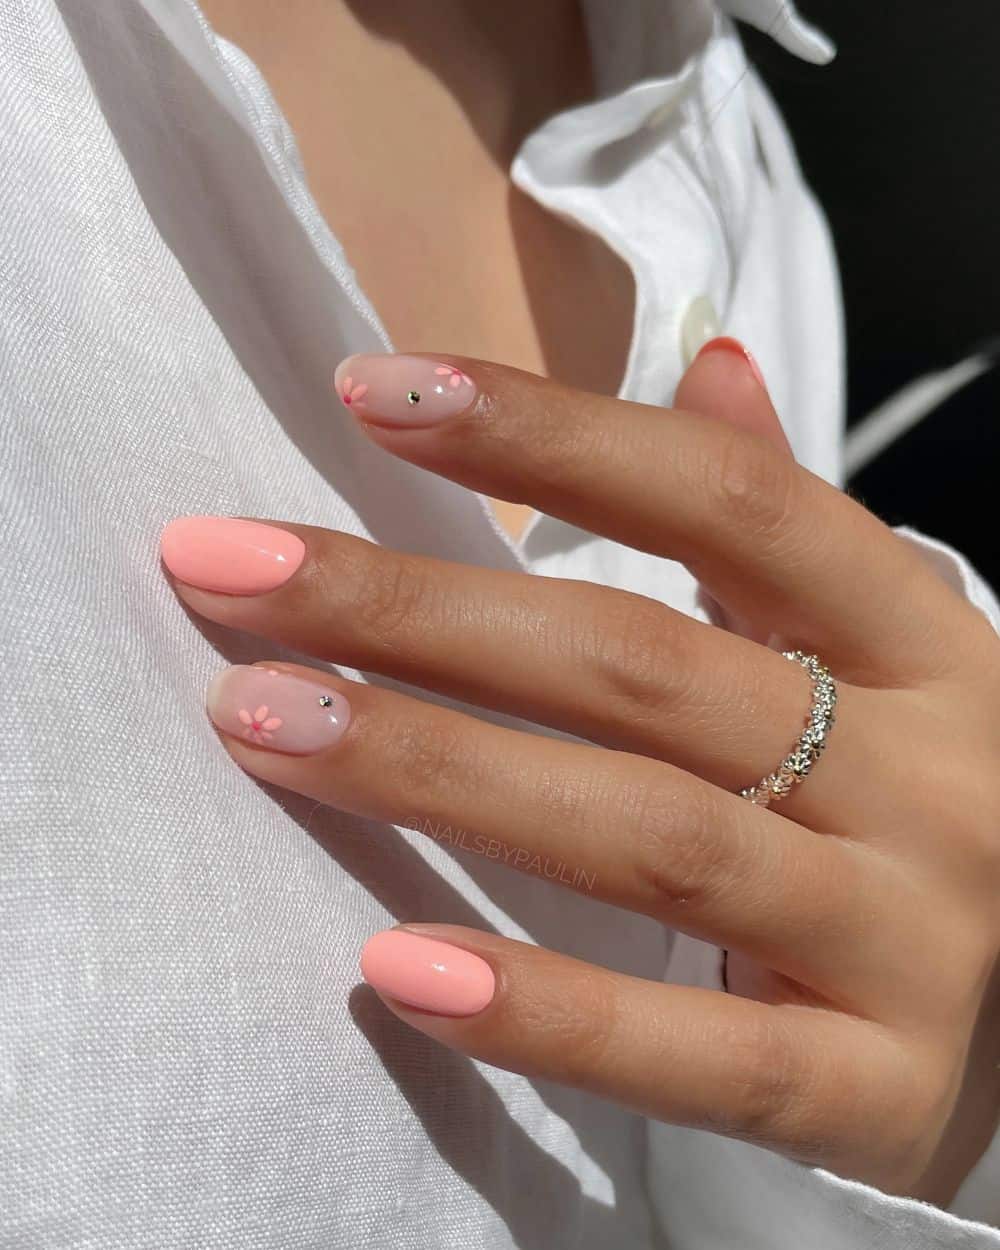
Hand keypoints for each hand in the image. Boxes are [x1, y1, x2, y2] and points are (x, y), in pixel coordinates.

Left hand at [160, 342, 999, 1200]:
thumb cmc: (928, 805)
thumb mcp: (891, 653)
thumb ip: (787, 524)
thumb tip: (705, 363)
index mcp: (925, 647)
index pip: (730, 505)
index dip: (553, 435)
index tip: (378, 390)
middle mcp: (929, 779)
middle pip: (644, 669)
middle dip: (423, 611)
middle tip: (235, 568)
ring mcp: (909, 939)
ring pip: (651, 843)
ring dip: (441, 773)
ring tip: (263, 722)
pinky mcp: (874, 1089)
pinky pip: (700, 1058)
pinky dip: (548, 1012)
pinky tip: (394, 968)